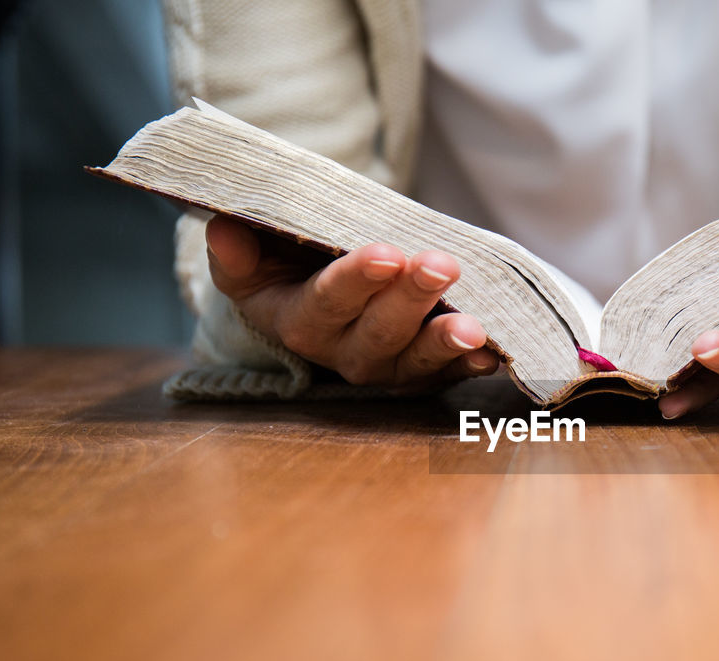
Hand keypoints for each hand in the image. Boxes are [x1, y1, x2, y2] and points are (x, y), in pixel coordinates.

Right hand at [204, 215, 499, 388]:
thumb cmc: (283, 263)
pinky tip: (494, 353)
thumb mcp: (251, 256)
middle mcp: (342, 353)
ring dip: (446, 343)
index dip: (355, 281)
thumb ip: (238, 248)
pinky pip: (448, 374)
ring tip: (474, 328)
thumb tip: (225, 228)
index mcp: (298, 320)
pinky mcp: (422, 372)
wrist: (312, 292)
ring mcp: (386, 367)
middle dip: (410, 299)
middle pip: (379, 332)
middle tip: (440, 264)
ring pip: (416, 360)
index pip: (326, 302)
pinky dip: (470, 365)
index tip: (385, 253)